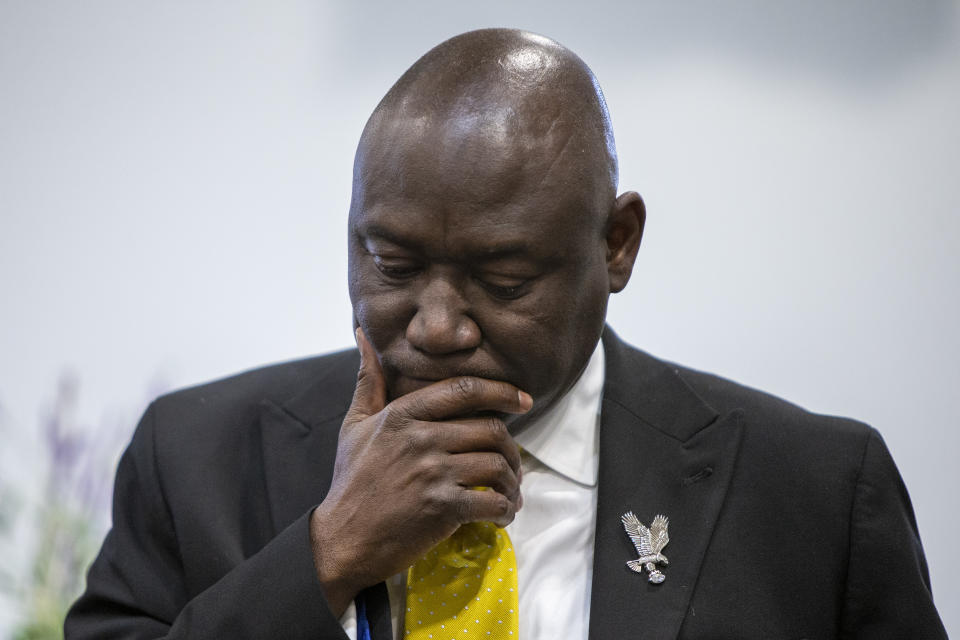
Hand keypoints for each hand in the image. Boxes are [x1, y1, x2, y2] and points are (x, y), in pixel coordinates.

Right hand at [309, 328, 531, 615]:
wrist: (343, 539)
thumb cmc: (352, 481)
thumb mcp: (355, 424)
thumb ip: (369, 380)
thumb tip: (364, 335)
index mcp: (403, 414)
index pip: (465, 390)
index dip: (503, 391)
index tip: (524, 400)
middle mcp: (421, 438)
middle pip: (492, 429)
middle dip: (512, 449)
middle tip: (512, 464)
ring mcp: (432, 473)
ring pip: (497, 465)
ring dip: (512, 481)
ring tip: (508, 491)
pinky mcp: (442, 508)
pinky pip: (493, 501)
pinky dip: (505, 509)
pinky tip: (501, 514)